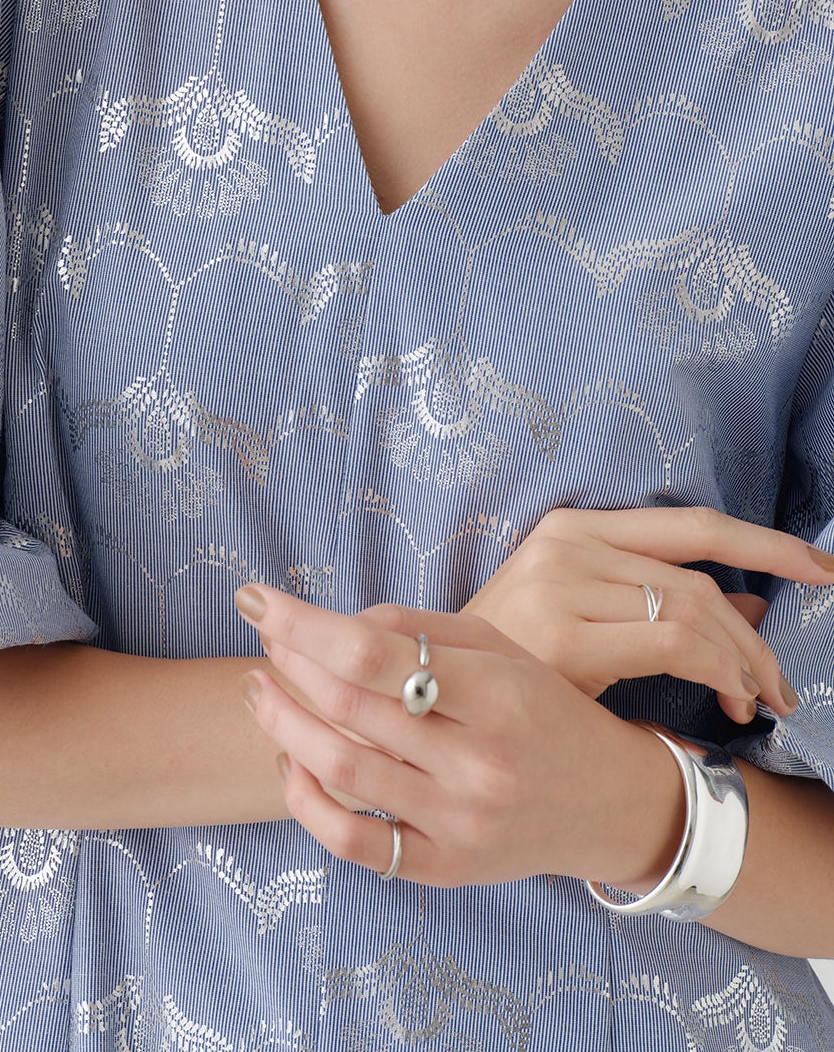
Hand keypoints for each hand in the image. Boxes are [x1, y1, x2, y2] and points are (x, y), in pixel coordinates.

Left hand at [237, 589, 668, 888]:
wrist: (610, 804)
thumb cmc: (541, 710)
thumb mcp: (499, 648)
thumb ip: (419, 627)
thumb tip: (337, 623)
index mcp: (496, 692)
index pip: (377, 652)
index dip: (304, 624)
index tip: (256, 600)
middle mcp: (479, 761)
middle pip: (353, 709)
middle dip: (289, 666)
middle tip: (262, 639)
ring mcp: (461, 822)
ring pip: (344, 772)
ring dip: (284, 726)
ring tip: (259, 692)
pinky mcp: (447, 869)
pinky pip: (356, 843)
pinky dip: (308, 803)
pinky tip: (292, 764)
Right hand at [460, 504, 833, 721]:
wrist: (432, 697)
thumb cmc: (513, 664)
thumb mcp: (589, 621)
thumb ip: (665, 606)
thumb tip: (756, 605)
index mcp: (572, 528)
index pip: (690, 524)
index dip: (765, 541)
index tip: (822, 567)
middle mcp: (568, 544)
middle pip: (700, 577)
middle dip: (757, 635)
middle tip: (784, 684)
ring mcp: (563, 584)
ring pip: (696, 610)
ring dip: (744, 661)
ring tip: (758, 701)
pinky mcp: (566, 635)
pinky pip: (676, 644)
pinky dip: (720, 672)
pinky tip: (728, 702)